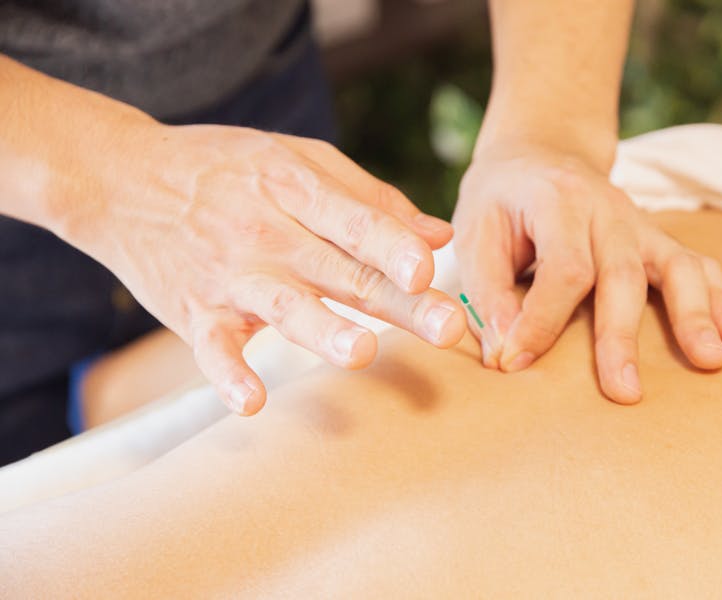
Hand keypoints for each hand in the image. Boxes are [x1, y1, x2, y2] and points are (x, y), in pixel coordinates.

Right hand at [64, 122, 465, 414]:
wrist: (121, 178)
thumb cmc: (227, 169)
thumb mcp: (296, 161)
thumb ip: (369, 200)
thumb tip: (439, 236)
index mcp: (296, 189)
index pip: (356, 221)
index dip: (393, 245)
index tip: (430, 267)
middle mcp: (268, 233)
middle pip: (342, 271)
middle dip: (397, 301)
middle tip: (447, 327)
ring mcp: (230, 275)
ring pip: (284, 305)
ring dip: (322, 330)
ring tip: (361, 352)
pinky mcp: (195, 312)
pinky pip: (212, 348)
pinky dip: (227, 375)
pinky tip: (250, 402)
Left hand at [452, 142, 721, 403]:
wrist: (539, 152)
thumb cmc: (501, 199)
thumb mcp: (475, 232)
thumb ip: (487, 292)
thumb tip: (505, 352)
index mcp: (558, 201)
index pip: (563, 268)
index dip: (542, 321)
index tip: (515, 362)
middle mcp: (607, 209)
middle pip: (622, 274)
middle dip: (621, 336)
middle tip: (624, 392)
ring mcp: (639, 222)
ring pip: (676, 265)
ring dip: (693, 314)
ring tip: (709, 361)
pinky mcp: (656, 237)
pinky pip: (696, 262)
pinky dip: (717, 295)